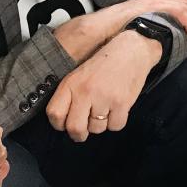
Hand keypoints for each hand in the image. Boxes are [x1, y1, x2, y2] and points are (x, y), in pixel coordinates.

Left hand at [46, 30, 161, 140]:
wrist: (132, 51)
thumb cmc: (105, 63)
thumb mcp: (79, 74)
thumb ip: (70, 95)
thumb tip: (65, 121)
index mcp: (71, 83)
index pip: (55, 114)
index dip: (59, 124)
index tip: (65, 125)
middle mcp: (85, 91)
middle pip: (74, 128)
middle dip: (78, 135)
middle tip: (83, 132)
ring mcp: (104, 98)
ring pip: (97, 129)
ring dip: (100, 125)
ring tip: (105, 110)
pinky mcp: (122, 103)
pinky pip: (115, 126)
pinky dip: (116, 122)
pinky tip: (117, 109)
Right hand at [54, 0, 186, 61]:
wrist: (93, 32)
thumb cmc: (109, 35)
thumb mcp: (133, 30)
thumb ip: (146, 31)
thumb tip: (156, 41)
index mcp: (148, 2)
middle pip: (183, 0)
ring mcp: (149, 2)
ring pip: (183, 6)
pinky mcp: (149, 8)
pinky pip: (175, 11)